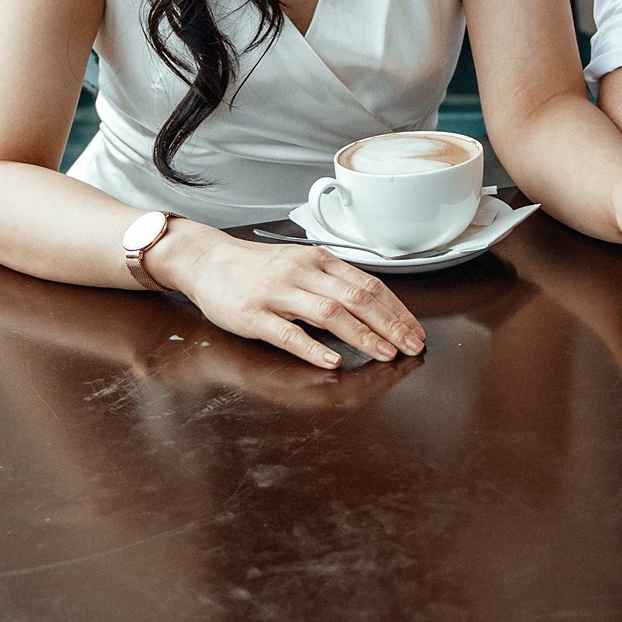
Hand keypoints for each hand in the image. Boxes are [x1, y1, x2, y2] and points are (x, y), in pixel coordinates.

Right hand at [148, 223, 426, 368]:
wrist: (206, 260)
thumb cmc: (256, 268)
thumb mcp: (300, 265)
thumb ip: (332, 283)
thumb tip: (375, 307)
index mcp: (318, 260)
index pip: (368, 284)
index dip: (396, 309)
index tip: (415, 331)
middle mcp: (302, 272)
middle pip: (356, 297)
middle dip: (390, 324)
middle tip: (412, 346)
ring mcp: (276, 293)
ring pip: (329, 313)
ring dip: (363, 335)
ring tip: (385, 354)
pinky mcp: (252, 315)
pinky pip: (287, 333)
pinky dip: (313, 348)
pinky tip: (333, 361)